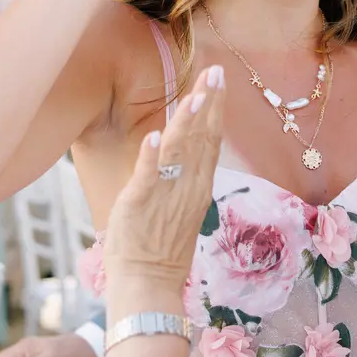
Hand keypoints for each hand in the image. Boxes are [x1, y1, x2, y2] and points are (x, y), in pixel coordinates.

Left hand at [104, 67, 224, 291]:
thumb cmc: (159, 248)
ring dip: (187, 122)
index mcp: (197, 187)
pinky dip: (150, 156)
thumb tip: (179, 147)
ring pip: (179, 152)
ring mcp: (164, 195)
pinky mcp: (138, 203)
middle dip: (209, 103)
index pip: (210, 140)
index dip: (215, 108)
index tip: (218, 79)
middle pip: (202, 138)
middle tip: (215, 72)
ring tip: (195, 95)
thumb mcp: (181, 208)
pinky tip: (154, 134)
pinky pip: (147, 176)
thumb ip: (183, 177)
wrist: (148, 284)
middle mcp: (187, 187)